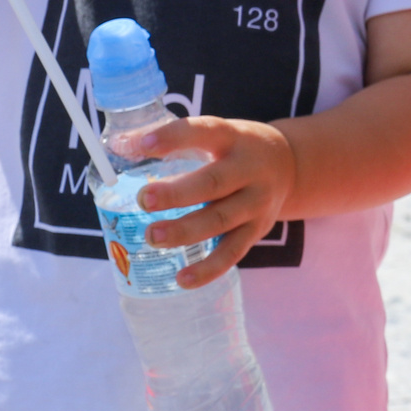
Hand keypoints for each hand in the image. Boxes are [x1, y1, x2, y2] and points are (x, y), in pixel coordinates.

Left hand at [127, 116, 295, 285]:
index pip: (203, 132)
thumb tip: (119, 146)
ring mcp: (256, 202)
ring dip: (185, 231)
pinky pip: (233, 252)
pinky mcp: (258, 230)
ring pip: (221, 220)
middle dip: (177, 194)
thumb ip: (174, 140)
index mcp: (233, 137)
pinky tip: (182, 279)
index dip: (173, 138)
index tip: (141, 145)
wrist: (291, 165)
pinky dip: (208, 268)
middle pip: (214, 183)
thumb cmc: (235, 148)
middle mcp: (249, 169)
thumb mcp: (217, 133)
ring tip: (152, 237)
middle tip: (143, 200)